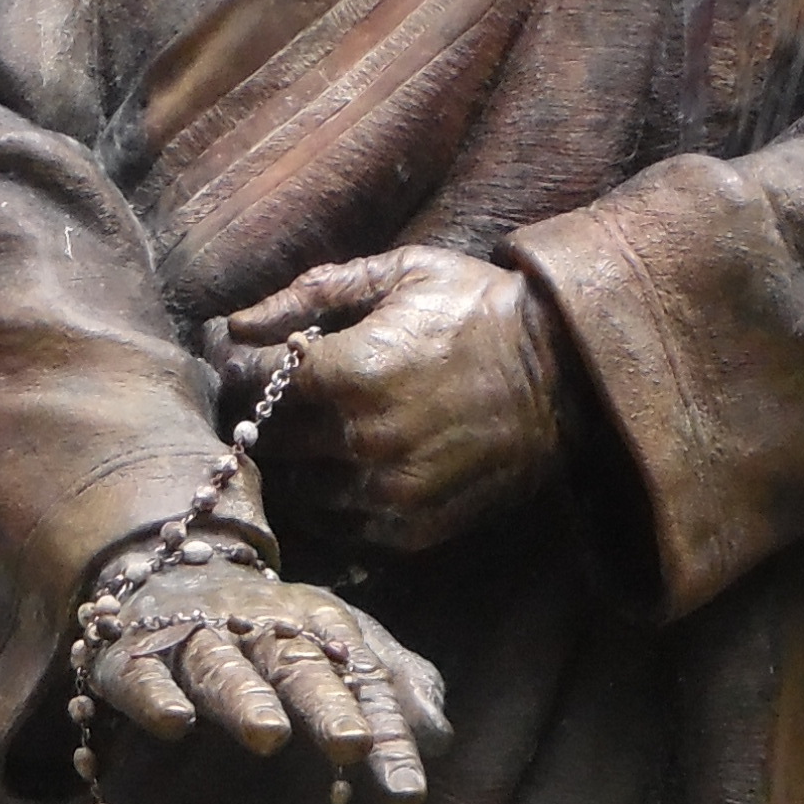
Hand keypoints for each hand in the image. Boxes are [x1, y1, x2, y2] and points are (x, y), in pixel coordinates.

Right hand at [78, 555, 448, 801]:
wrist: (168, 567)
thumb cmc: (270, 627)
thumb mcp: (338, 644)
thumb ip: (392, 683)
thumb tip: (439, 736)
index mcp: (320, 625)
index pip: (363, 682)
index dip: (388, 738)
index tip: (407, 795)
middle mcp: (260, 625)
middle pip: (299, 665)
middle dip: (326, 705)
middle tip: (354, 745)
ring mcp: (195, 636)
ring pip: (222, 665)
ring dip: (246, 697)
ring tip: (268, 735)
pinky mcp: (133, 653)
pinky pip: (143, 674)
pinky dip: (156, 694)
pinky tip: (175, 722)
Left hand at [212, 250, 568, 554]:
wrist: (565, 371)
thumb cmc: (477, 309)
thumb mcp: (399, 275)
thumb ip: (311, 294)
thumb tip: (237, 325)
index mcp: (351, 372)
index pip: (256, 382)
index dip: (244, 370)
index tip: (251, 363)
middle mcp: (362, 439)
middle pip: (272, 442)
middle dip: (266, 418)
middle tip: (276, 403)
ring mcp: (388, 490)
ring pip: (300, 492)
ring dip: (297, 469)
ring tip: (312, 443)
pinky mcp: (414, 527)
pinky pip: (345, 528)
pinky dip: (336, 504)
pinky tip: (347, 475)